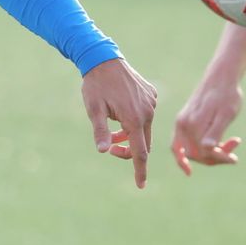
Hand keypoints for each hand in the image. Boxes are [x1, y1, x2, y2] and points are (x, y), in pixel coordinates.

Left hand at [81, 57, 156, 188]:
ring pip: (144, 129)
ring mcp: (151, 103)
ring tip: (111, 128)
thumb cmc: (95, 86)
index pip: (140, 152)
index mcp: (134, 118)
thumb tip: (104, 151)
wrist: (103, 59)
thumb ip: (100, 132)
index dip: (139, 170)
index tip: (140, 185)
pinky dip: (135, 120)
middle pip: (143, 142)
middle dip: (129, 150)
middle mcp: (148, 112)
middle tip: (110, 147)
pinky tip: (120, 110)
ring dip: (130, 134)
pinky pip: (146, 114)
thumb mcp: (94, 110)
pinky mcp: (152, 95)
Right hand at [171, 76, 243, 174]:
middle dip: (214, 158)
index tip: (234, 158)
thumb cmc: (226, 95)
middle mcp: (182, 125)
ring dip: (210, 153)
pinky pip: (184, 144)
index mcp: (192, 124)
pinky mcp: (184, 121)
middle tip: (233, 154)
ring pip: (191, 150)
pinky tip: (212, 151)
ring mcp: (182, 123)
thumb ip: (215, 132)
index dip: (218, 158)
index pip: (202, 152)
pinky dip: (199, 150)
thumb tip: (206, 149)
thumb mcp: (226, 114)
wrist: (220, 77)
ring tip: (229, 145)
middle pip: (194, 154)